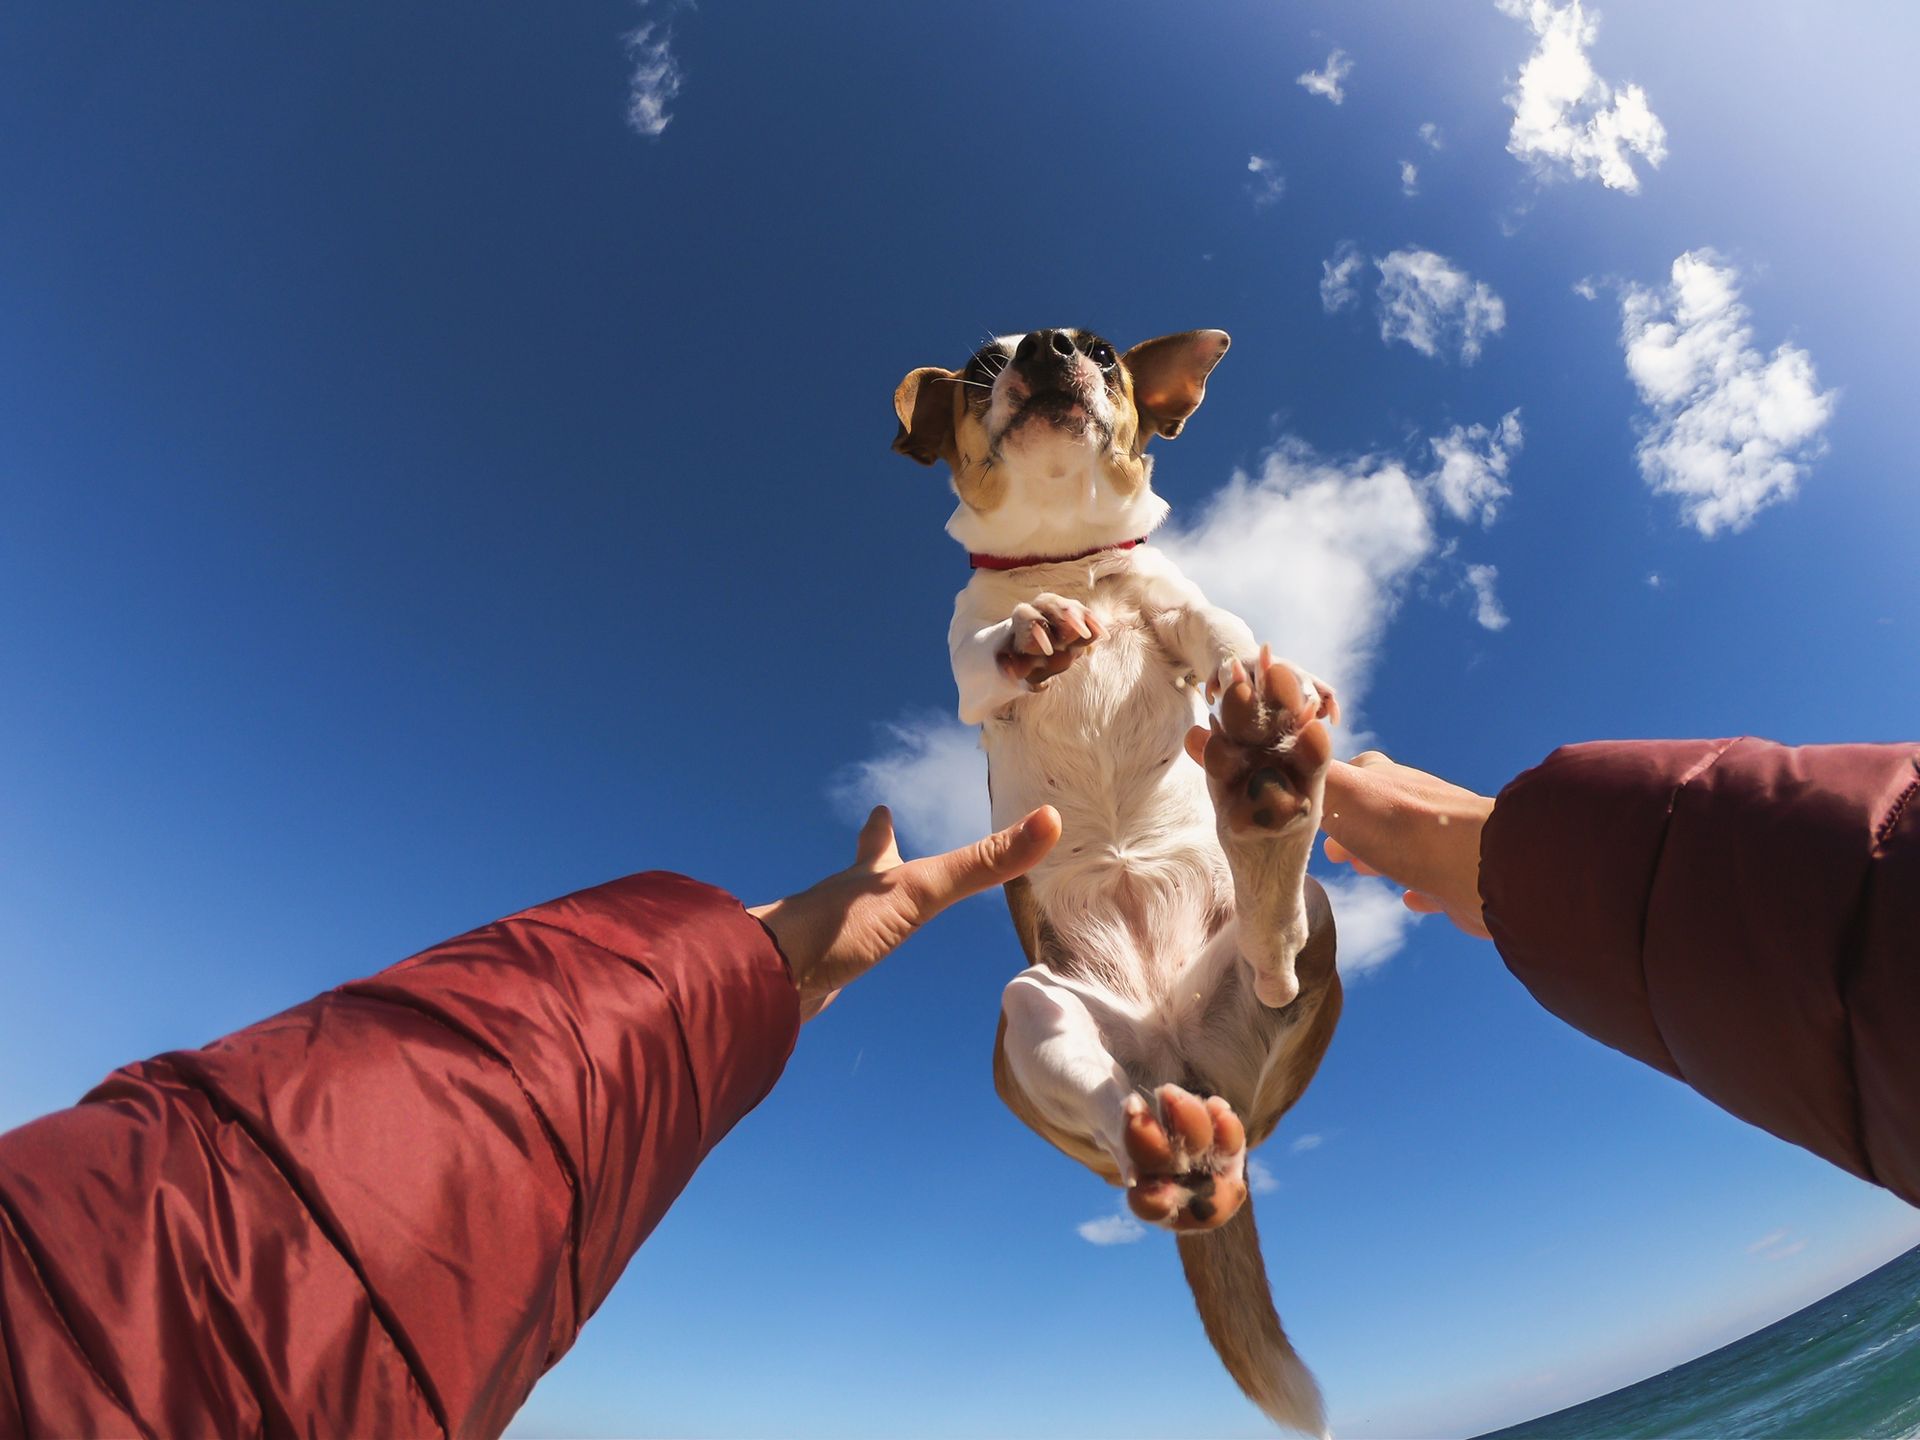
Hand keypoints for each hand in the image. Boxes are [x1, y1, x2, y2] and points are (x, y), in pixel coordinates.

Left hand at [751, 805, 1061, 1020]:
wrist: (768, 975)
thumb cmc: (841, 926)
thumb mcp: (920, 891)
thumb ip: (980, 865)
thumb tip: (1048, 820)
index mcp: (866, 879)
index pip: (876, 842)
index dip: (880, 827)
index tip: (878, 807)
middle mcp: (839, 904)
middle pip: (854, 881)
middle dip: (866, 869)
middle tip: (869, 853)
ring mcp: (821, 939)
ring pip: (840, 922)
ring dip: (854, 917)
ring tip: (859, 922)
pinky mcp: (807, 978)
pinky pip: (828, 965)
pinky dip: (836, 963)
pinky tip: (831, 977)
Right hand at [1320, 751, 1494, 939]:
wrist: (1481, 868)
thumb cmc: (1405, 829)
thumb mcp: (1344, 793)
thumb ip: (1312, 777)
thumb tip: (1279, 760)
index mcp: (1385, 780)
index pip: (1349, 774)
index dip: (1325, 795)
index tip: (1308, 818)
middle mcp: (1414, 804)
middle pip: (1374, 811)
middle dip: (1350, 829)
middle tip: (1334, 853)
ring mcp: (1438, 841)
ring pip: (1402, 843)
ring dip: (1379, 855)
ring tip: (1364, 870)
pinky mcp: (1457, 878)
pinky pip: (1432, 881)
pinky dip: (1417, 888)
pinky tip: (1408, 899)